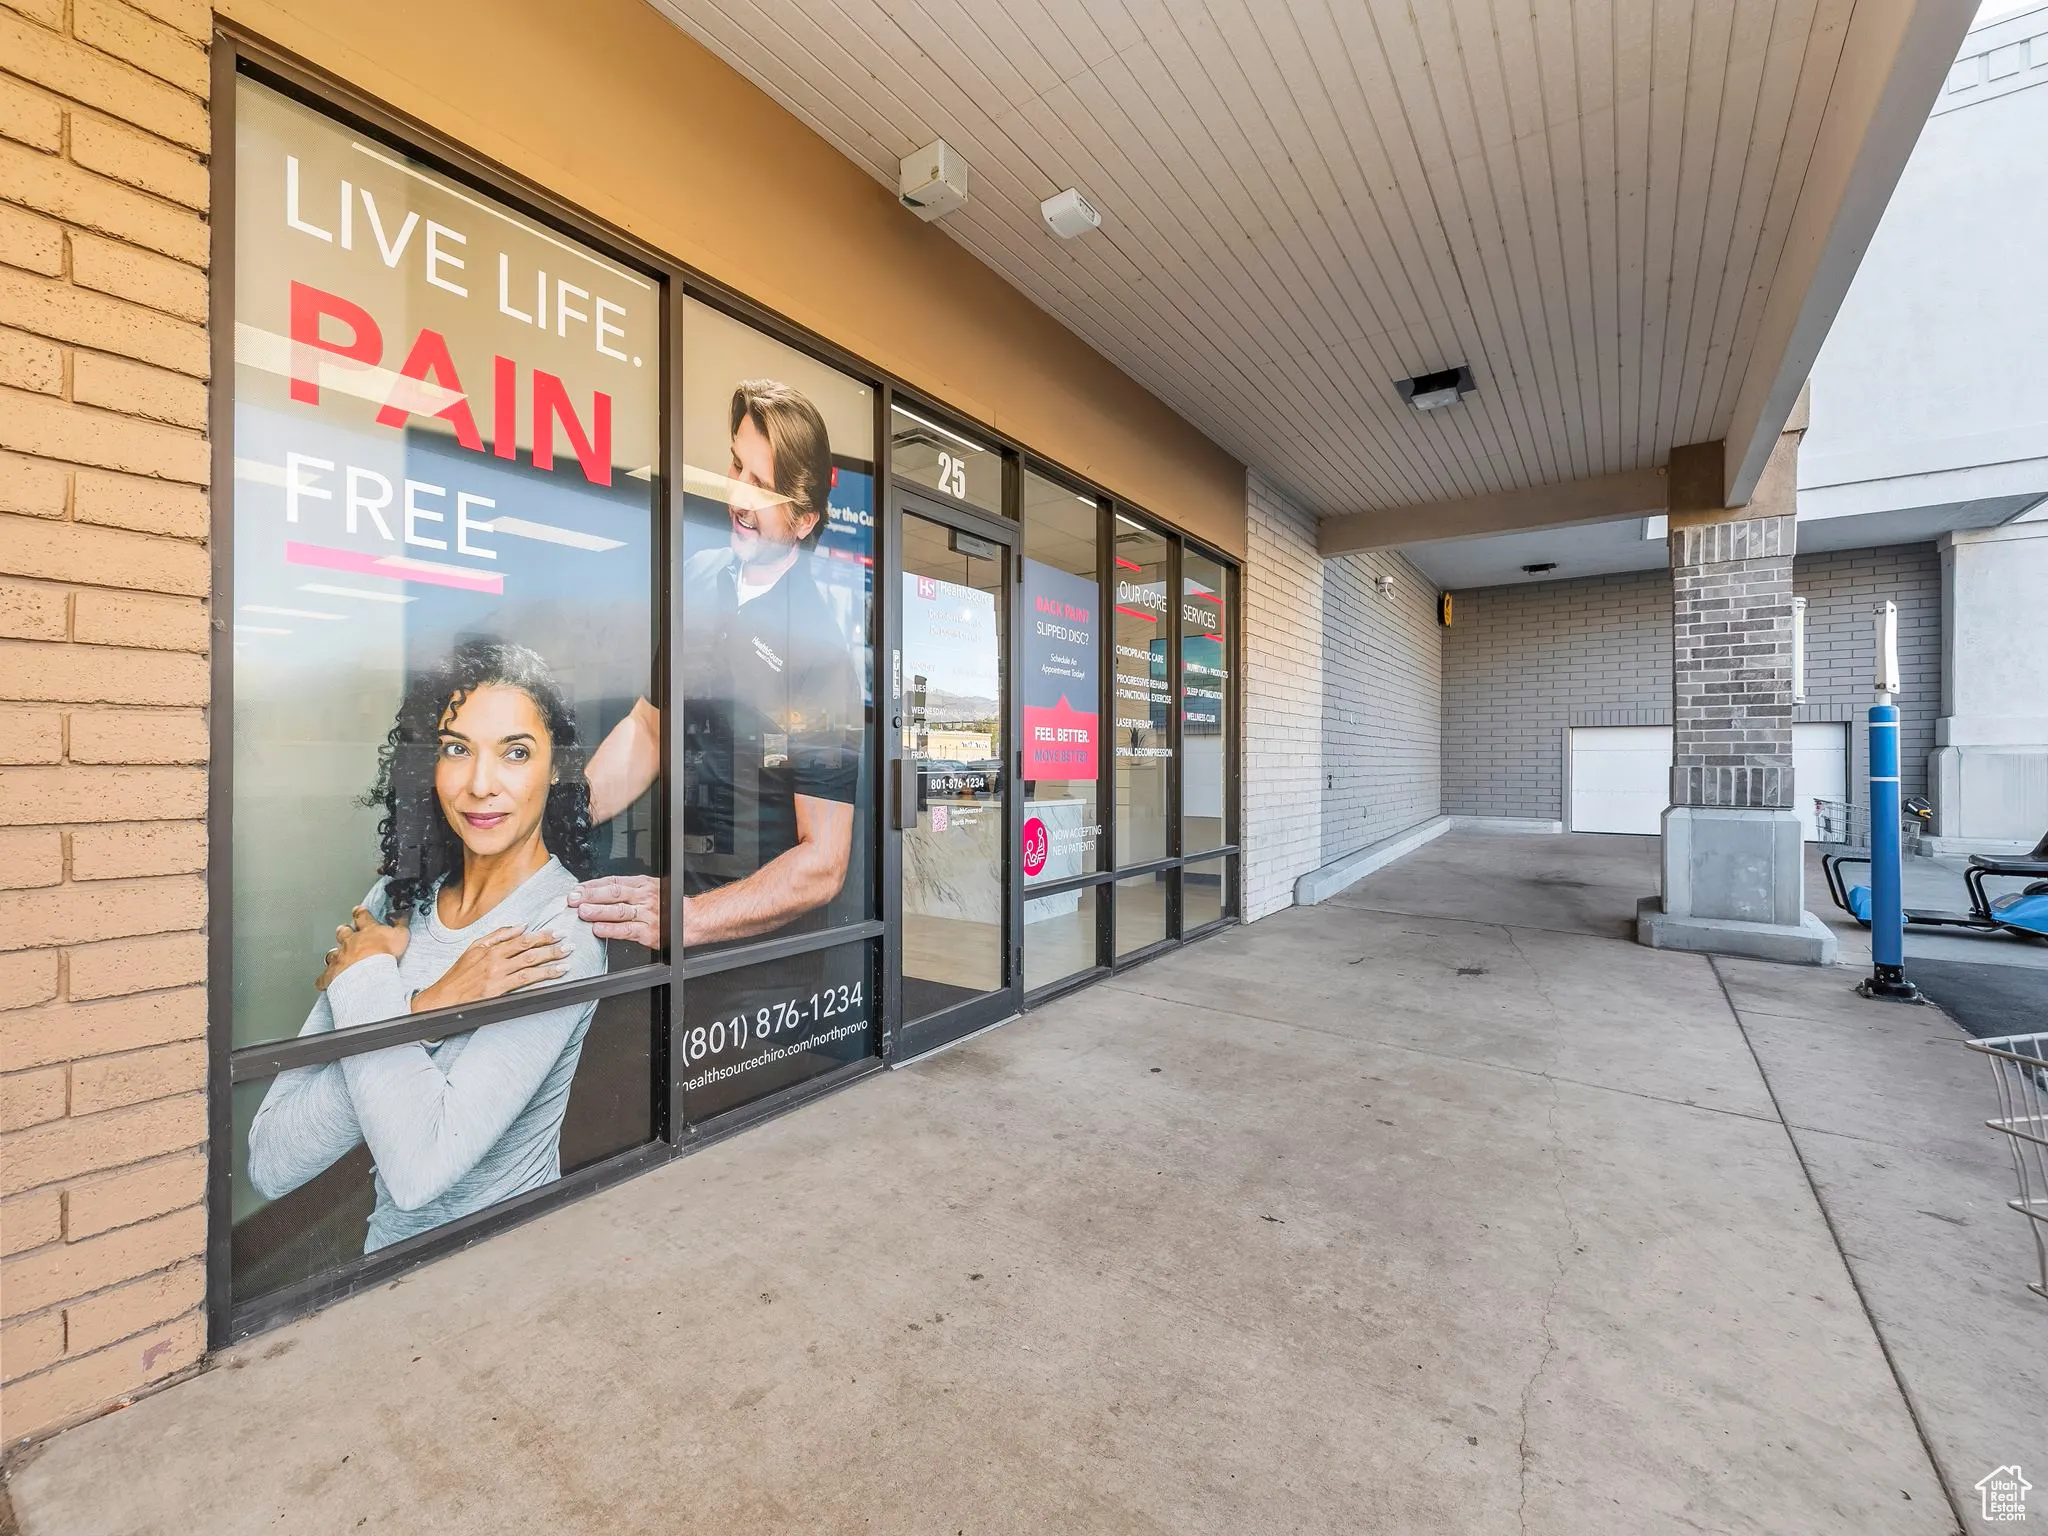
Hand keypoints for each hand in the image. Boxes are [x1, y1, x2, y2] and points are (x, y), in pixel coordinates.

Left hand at [316, 906, 408, 990]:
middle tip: (343, 930)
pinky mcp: (332, 974)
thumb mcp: (400, 936)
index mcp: (367, 931)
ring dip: (334, 954)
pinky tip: (323, 982)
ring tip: (334, 956)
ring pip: (333, 953)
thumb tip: (403, 915)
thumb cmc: (384, 954)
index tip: (358, 910)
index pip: (363, 917)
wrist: (369, 972)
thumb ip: (401, 925)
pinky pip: (325, 978)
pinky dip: (324, 980)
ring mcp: (340, 957)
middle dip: (344, 931)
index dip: (360, 913)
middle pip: (344, 933)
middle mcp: (350, 942)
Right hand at [411, 927, 571, 1013]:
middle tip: (569, 946)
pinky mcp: (496, 992)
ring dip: (550, 965)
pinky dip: (539, 981)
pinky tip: (551, 979)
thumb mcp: (474, 948)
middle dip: (552, 948)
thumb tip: (520, 926)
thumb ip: (498, 935)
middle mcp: (495, 961)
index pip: (522, 940)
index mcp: (491, 949)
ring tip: (566, 962)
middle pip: (529, 952)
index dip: (542, 936)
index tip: (557, 933)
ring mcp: (496, 977)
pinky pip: (522, 985)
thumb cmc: (458, 975)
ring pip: (528, 968)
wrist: (442, 998)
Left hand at [567, 875, 662, 947]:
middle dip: (591, 896)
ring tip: (583, 912)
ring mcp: (646, 914)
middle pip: (614, 893)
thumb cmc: (668, 906)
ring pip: (619, 911)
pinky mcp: (649, 932)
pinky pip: (627, 930)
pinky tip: (598, 929)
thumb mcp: (649, 890)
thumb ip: (626, 891)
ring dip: (599, 911)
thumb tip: (596, 893)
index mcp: (641, 884)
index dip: (593, 885)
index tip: (577, 889)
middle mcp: (644, 897)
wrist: (692, 919)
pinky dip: (611, 929)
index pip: (613, 882)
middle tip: (574, 899)